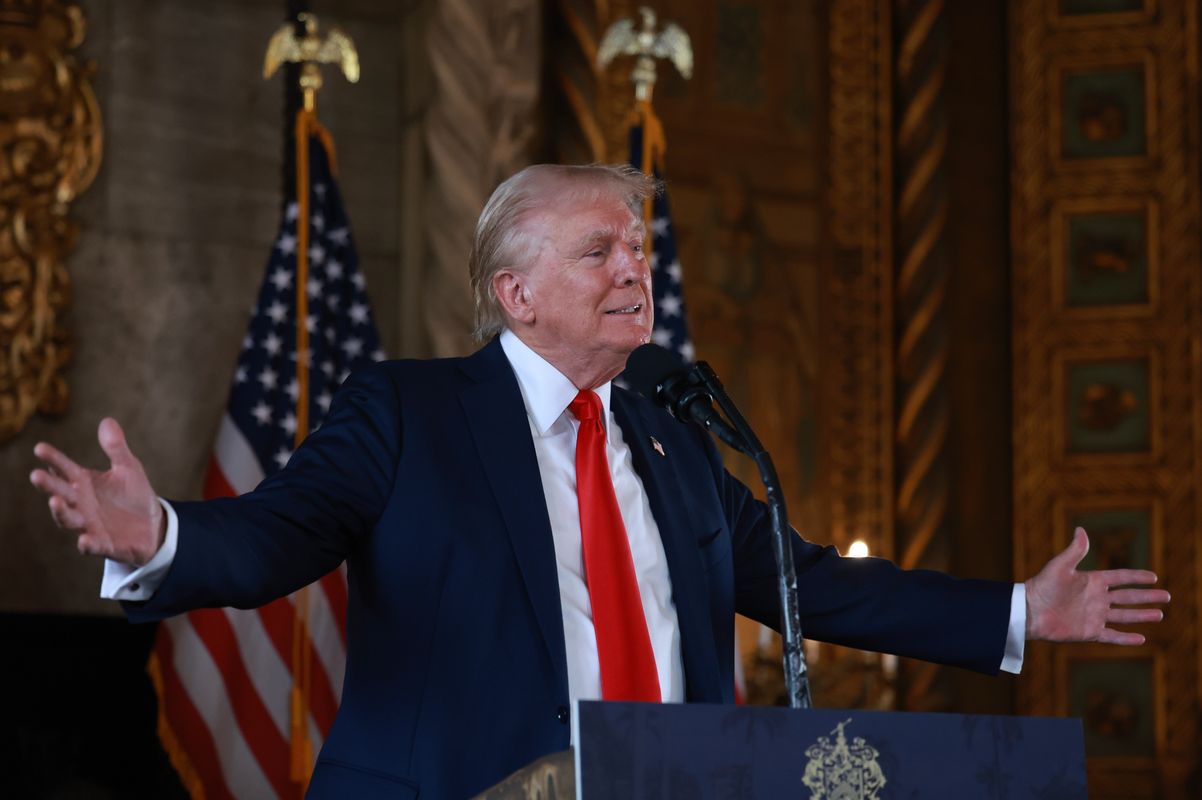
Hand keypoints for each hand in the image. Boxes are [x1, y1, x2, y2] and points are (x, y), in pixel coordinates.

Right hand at [30, 417, 164, 565]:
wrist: (153, 526)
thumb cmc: (134, 495)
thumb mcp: (128, 468)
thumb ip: (116, 448)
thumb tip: (107, 420)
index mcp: (84, 483)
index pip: (65, 469)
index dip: (53, 459)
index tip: (40, 448)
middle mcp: (81, 504)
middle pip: (61, 493)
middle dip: (49, 486)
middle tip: (36, 475)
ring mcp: (90, 525)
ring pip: (69, 519)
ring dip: (61, 512)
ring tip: (55, 501)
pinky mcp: (105, 544)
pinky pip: (93, 546)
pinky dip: (87, 544)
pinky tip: (83, 540)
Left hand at [1026, 527, 1168, 644]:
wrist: (1029, 611)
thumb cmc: (1042, 586)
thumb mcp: (1060, 566)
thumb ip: (1075, 550)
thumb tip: (1081, 529)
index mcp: (1091, 581)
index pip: (1120, 577)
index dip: (1136, 577)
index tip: (1154, 577)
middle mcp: (1096, 598)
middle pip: (1128, 597)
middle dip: (1147, 597)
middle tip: (1167, 596)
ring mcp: (1094, 616)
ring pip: (1124, 616)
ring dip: (1142, 615)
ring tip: (1160, 614)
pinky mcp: (1089, 632)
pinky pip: (1112, 636)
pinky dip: (1126, 638)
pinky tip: (1141, 638)